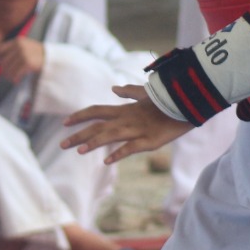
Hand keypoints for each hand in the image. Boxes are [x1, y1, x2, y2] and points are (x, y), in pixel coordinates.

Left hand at [0, 37, 45, 83]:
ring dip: (9, 76)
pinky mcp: (28, 63)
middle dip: (3, 70)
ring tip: (13, 78)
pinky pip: (15, 74)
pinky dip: (15, 79)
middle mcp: (19, 46)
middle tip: (7, 75)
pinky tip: (17, 80)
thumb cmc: (36, 54)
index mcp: (17, 41)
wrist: (52, 58)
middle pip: (3, 62)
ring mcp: (23, 54)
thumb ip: (12, 51)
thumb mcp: (24, 47)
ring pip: (8, 69)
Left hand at [62, 84, 193, 164]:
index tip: (65, 122)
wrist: (187, 103)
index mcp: (124, 110)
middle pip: (98, 126)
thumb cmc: (166, 100)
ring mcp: (137, 130)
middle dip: (78, 134)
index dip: (80, 116)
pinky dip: (119, 153)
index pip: (96, 111)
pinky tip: (107, 161)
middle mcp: (126, 119)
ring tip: (78, 151)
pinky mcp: (149, 140)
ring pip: (111, 136)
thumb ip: (129, 92)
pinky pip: (131, 147)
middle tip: (62, 144)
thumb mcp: (145, 94)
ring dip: (94, 143)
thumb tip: (114, 88)